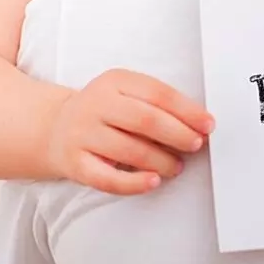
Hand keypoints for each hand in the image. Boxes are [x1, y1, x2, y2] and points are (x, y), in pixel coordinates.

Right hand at [45, 68, 213, 194]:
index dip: (187, 110)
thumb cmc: (103, 113)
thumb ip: (156, 104)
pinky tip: (153, 181)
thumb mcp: (125, 94)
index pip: (157, 93)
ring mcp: (83, 134)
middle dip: (178, 135)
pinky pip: (108, 178)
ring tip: (176, 166)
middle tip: (196, 145)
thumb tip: (197, 124)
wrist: (56, 128)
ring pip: (130, 150)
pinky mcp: (75, 163)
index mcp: (114, 81)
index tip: (207, 124)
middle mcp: (96, 104)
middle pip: (145, 120)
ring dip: (161, 161)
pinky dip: (134, 183)